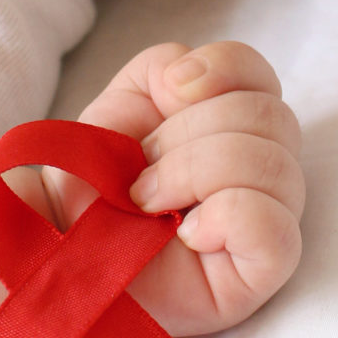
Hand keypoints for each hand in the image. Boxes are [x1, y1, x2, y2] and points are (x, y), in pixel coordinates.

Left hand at [42, 41, 303, 335]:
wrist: (62, 253)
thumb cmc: (91, 191)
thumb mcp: (115, 110)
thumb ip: (160, 68)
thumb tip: (190, 77)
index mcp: (231, 125)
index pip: (260, 75)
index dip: (222, 68)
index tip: (169, 90)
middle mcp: (260, 169)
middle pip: (269, 116)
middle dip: (187, 136)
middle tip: (137, 174)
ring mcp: (269, 220)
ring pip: (272, 165)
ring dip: (193, 174)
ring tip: (146, 205)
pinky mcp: (264, 270)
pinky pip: (275, 227)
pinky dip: (226, 218)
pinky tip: (188, 236)